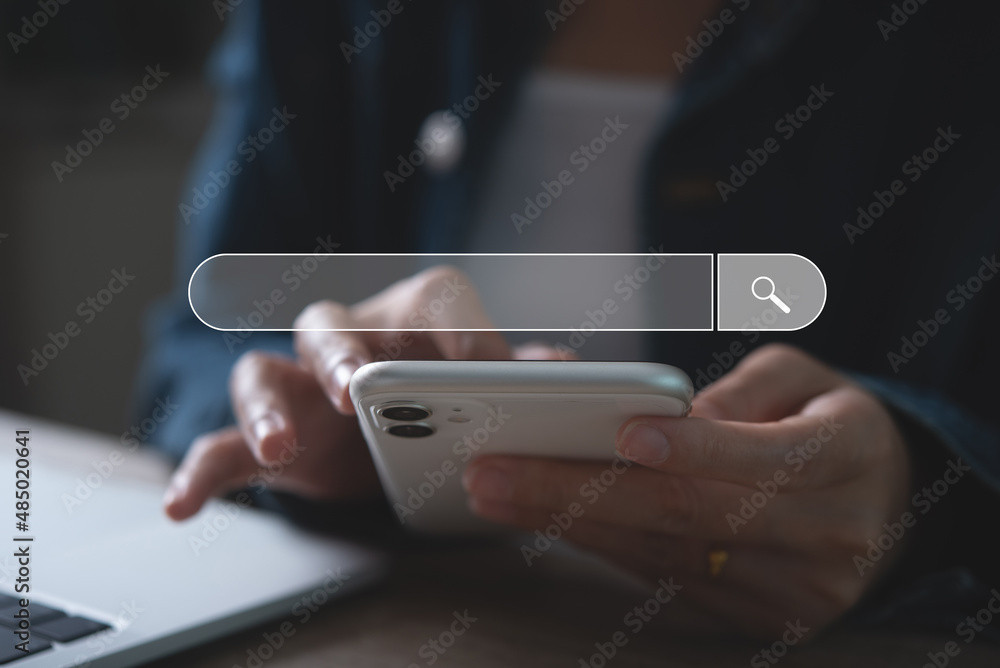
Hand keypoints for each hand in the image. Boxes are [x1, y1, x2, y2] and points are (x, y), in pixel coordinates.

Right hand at [164, 266, 564, 519]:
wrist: (386, 436)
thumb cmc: (434, 400)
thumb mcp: (478, 390)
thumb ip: (512, 377)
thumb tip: (562, 367)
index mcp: (408, 319)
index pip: (432, 302)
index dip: (458, 331)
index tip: (481, 373)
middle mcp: (345, 340)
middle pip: (329, 326)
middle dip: (342, 354)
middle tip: (356, 388)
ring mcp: (297, 386)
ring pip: (262, 374)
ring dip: (267, 408)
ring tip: (281, 444)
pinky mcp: (265, 435)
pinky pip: (219, 445)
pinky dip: (200, 472)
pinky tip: (184, 505)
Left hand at [462, 344, 913, 637]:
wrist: (881, 508)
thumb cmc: (831, 425)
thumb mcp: (808, 380)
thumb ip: (746, 390)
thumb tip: (673, 414)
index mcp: (848, 460)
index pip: (763, 459)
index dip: (692, 447)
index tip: (622, 431)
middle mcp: (826, 537)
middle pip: (691, 516)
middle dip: (583, 492)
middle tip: (496, 470)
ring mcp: (794, 592)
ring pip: (665, 554)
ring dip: (572, 524)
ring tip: (497, 491)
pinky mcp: (759, 621)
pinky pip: (665, 581)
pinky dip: (600, 547)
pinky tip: (544, 519)